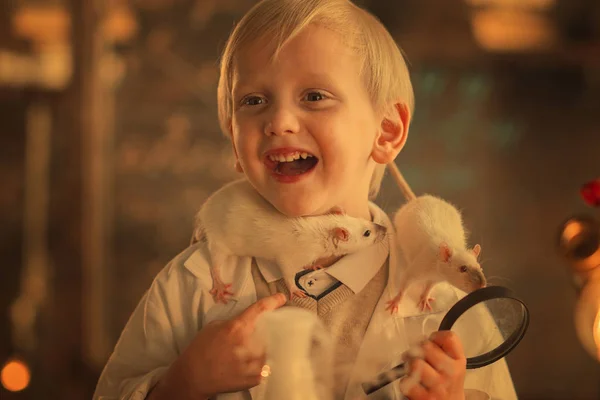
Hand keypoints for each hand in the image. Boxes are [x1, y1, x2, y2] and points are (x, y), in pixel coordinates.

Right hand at [148, 293, 286, 399]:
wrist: (193, 377)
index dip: (274, 301)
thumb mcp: (214, 326)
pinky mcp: (255, 378)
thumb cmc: (201, 348)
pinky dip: (261, 364)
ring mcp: (253, 362)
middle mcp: (248, 343)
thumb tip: (249, 321)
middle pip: (269, 332)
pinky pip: (265, 367)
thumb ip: (234, 322)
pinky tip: (251, 364)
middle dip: (269, 331)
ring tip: (253, 352)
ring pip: (269, 350)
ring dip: (265, 349)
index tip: (282, 298)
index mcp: (237, 327)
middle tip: (262, 334)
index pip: (260, 309)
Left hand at [400, 331, 465, 399]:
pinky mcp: (425, 398)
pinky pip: (407, 382)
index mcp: (459, 361)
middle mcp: (451, 372)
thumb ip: (441, 349)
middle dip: (417, 349)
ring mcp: (438, 386)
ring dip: (409, 364)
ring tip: (411, 368)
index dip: (436, 336)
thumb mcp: (452, 363)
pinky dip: (405, 381)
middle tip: (415, 355)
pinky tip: (411, 383)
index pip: (449, 338)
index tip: (431, 342)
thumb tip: (421, 338)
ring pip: (416, 363)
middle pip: (427, 347)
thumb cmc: (447, 381)